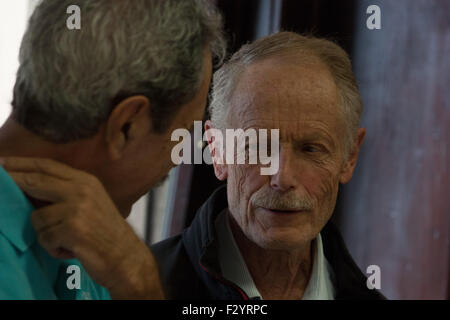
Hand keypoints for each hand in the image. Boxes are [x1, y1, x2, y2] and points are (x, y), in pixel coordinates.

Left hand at [1, 157, 163, 298]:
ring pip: (37, 218)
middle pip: (36, 181)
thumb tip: (30, 186)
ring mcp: (77, 209)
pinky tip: (70, 249)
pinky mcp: (72, 229)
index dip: (23, 163)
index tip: (3, 161)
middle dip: (13, 181)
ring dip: (46, 233)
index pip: (48, 166)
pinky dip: (53, 248)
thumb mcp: (91, 202)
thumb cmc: (105, 231)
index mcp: (86, 181)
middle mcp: (81, 190)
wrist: (125, 255)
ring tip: (65, 239)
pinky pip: (44, 238)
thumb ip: (67, 191)